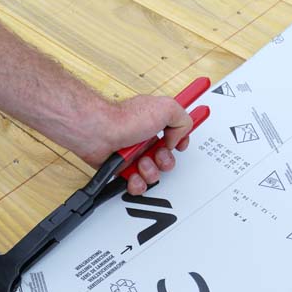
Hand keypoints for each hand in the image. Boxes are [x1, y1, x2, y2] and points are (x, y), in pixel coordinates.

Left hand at [78, 95, 193, 194]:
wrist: (99, 133)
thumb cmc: (124, 119)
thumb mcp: (166, 108)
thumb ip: (183, 120)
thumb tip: (179, 137)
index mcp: (156, 122)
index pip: (176, 126)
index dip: (184, 131)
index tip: (193, 129)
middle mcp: (146, 137)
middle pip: (167, 157)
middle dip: (166, 160)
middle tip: (158, 153)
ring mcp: (134, 154)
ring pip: (154, 173)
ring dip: (150, 171)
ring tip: (142, 162)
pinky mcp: (123, 168)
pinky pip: (137, 183)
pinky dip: (137, 182)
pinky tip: (133, 173)